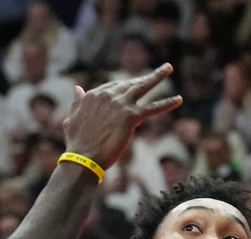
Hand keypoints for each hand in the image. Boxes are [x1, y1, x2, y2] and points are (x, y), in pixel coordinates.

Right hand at [62, 64, 181, 169]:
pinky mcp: (131, 117)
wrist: (83, 158)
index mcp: (93, 95)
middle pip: (129, 83)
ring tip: (168, 68)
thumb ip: (77, 102)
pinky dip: (166, 103)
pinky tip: (178, 99)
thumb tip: (77, 89)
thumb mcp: (72, 118)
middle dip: (143, 77)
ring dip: (157, 77)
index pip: (113, 86)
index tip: (131, 85)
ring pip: (143, 87)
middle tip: (156, 71)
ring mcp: (120, 104)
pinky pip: (152, 108)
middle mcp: (108, 95)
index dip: (123, 87)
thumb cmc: (76, 144)